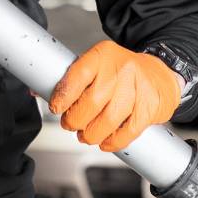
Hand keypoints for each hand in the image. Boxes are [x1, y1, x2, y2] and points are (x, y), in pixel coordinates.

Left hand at [50, 41, 180, 151]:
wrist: (161, 74)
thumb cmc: (122, 72)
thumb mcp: (96, 65)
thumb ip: (70, 79)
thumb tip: (37, 92)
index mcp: (101, 55)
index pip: (77, 76)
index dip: (62, 97)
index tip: (56, 108)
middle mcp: (120, 70)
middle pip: (91, 103)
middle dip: (75, 120)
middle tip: (70, 125)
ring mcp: (137, 89)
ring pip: (107, 120)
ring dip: (91, 134)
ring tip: (86, 135)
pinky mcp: (148, 108)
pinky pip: (127, 132)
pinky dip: (112, 142)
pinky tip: (105, 142)